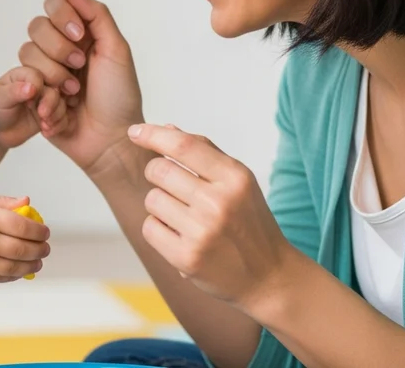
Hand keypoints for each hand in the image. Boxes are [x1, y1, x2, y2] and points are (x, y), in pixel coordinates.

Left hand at [0, 66, 68, 149]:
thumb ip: (14, 92)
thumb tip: (31, 87)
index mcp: (24, 74)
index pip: (38, 75)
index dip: (37, 88)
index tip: (28, 102)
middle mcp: (38, 85)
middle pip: (54, 87)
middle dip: (51, 102)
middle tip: (42, 115)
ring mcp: (45, 100)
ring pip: (62, 102)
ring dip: (56, 115)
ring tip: (44, 126)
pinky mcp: (51, 114)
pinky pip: (64, 117)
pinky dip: (58, 125)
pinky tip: (46, 132)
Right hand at [0, 195, 50, 282]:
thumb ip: (3, 202)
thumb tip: (28, 201)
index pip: (23, 226)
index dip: (39, 231)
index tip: (45, 231)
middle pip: (23, 249)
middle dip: (40, 250)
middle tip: (46, 248)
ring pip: (14, 267)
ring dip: (31, 266)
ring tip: (38, 262)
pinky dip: (13, 275)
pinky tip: (19, 270)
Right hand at [19, 0, 143, 173]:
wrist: (109, 141)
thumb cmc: (119, 98)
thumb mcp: (116, 50)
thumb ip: (96, 14)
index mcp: (81, 33)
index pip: (55, 4)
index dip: (62, 17)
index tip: (79, 36)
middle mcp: (60, 47)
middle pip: (36, 26)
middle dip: (59, 50)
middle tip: (79, 69)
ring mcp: (45, 70)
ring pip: (27, 53)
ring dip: (53, 75)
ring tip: (72, 94)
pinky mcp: (34, 93)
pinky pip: (25, 83)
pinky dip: (47, 98)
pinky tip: (63, 110)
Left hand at [129, 123, 293, 311]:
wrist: (269, 276)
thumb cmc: (249, 222)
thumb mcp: (239, 181)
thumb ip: (204, 151)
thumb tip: (166, 128)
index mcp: (234, 178)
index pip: (183, 146)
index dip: (153, 134)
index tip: (135, 131)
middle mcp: (218, 203)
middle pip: (159, 170)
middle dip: (157, 173)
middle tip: (172, 186)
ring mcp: (202, 232)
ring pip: (151, 199)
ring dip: (159, 204)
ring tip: (183, 215)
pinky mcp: (186, 258)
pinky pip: (149, 228)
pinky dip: (158, 229)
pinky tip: (180, 235)